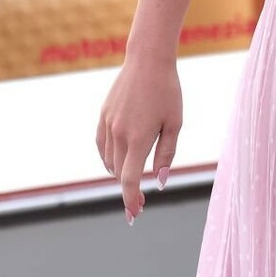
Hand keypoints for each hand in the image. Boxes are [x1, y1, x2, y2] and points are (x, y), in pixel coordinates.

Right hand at [96, 55, 182, 222]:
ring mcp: (107, 124)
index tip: (134, 215)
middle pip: (119, 173)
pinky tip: (118, 162)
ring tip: (132, 179)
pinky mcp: (102, 116)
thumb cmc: (168, 92)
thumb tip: (157, 181)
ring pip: (109, 161)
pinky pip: (101, 146)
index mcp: (139, 138)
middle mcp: (119, 134)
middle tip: (141, 202)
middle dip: (129, 189)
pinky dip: (109, 159)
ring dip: (120, 174)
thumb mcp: (174, 124)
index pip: (129, 179)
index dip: (131, 200)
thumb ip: (166, 155)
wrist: (147, 61)